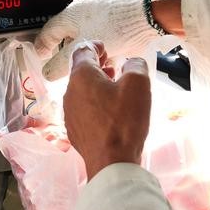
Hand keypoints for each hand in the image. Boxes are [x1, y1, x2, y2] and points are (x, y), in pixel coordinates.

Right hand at [34, 0, 161, 80]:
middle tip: (67, 65)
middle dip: (68, 51)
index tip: (41, 57)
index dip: (43, 45)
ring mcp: (102, 13)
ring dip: (88, 52)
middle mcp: (84, 11)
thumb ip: (62, 64)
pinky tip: (109, 61)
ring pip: (88, 36)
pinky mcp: (117, 18)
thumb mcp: (82, 51)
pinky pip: (105, 35)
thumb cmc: (113, 31)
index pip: (50, 31)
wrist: (148, 17)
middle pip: (69, 34)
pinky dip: (103, 49)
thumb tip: (47, 73)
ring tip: (91, 67)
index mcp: (71, 15)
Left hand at [64, 41, 150, 180]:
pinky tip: (110, 111)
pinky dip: (95, 104)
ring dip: (96, 86)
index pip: (83, 51)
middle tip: (113, 66)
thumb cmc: (124, 121)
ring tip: (114, 88)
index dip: (95, 46)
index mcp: (82, 76)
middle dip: (97, 67)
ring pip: (82, 92)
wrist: (111, 163)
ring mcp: (70, 114)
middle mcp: (70, 93)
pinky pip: (84, 110)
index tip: (105, 47)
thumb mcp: (138, 85)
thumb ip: (136, 65)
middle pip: (81, 73)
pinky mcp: (75, 131)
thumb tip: (132, 63)